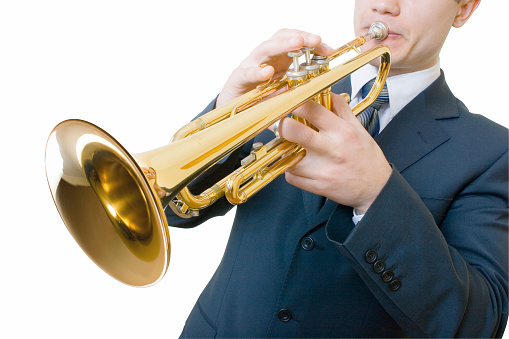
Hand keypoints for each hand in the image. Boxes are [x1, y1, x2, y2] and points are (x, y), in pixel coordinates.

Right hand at [216, 29, 333, 106]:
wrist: (233, 113)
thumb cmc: (259, 101)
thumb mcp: (284, 96)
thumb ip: (299, 90)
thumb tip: (322, 89)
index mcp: (278, 60)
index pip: (295, 42)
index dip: (311, 43)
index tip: (328, 50)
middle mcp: (264, 59)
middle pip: (281, 39)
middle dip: (300, 37)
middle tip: (315, 40)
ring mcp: (250, 66)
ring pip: (265, 49)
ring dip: (282, 45)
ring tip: (298, 44)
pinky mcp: (237, 80)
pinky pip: (246, 73)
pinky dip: (257, 72)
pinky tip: (268, 72)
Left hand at [279, 94, 391, 213]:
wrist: (376, 188)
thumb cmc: (366, 157)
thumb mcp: (358, 128)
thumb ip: (340, 108)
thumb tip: (325, 92)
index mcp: (341, 131)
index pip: (312, 110)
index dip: (295, 102)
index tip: (288, 102)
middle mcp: (331, 149)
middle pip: (295, 132)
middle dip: (282, 125)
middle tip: (282, 124)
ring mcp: (322, 170)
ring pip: (287, 157)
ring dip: (284, 151)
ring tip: (290, 148)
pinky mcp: (316, 186)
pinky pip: (291, 176)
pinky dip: (290, 170)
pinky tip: (298, 165)